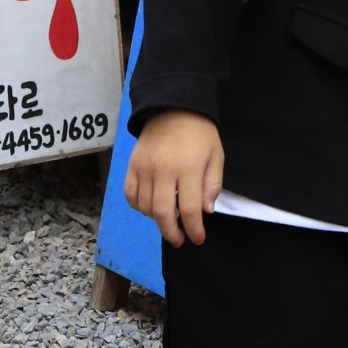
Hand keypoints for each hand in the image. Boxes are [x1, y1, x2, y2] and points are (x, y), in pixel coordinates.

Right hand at [124, 111, 225, 246]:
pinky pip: (130, 194)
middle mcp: (164, 170)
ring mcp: (145, 168)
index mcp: (188, 168)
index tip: (198, 239)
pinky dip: (138, 206)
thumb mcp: (216, 155)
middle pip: (164, 213)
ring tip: (168, 219)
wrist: (173, 106)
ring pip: (145, 207)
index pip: (190, 209)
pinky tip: (149, 207)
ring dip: (157, 219)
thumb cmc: (199, 133)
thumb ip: (213, 184)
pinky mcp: (133, 165)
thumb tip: (206, 211)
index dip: (194, 229)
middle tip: (179, 240)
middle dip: (172, 233)